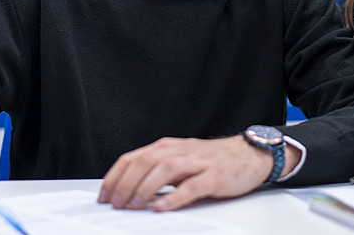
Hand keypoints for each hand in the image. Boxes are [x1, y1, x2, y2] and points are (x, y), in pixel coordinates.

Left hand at [99, 135, 297, 211]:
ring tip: (135, 205)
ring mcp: (198, 162)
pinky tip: (163, 207)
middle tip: (116, 204)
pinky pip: (192, 185)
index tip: (104, 195)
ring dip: (146, 188)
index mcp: (168, 147)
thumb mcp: (180, 160)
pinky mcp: (215, 175)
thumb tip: (128, 190)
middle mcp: (180, 151)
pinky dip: (175, 196)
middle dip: (126, 184)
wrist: (249, 154)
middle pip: (145, 162)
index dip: (115, 176)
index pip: (133, 158)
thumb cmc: (212, 161)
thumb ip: (158, 170)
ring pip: (165, 170)